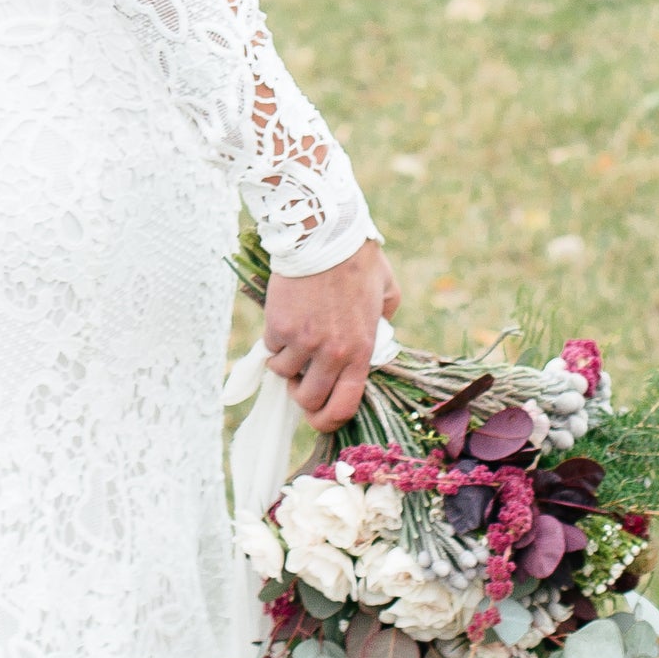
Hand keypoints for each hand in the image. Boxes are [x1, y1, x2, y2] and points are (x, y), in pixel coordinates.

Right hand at [262, 236, 398, 435]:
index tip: (320, 417)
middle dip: (302, 395)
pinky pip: (271, 349)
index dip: (329, 421)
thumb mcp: (388, 295)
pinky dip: (274, 341)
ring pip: (284, 375)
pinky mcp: (279, 327)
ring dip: (286, 365)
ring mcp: (304, 342)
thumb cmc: (359, 261)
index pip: (344, 407)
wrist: (325, 236)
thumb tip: (376, 334)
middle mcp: (333, 354)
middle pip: (309, 400)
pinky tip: (284, 321)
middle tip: (301, 380)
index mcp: (362, 351)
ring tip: (293, 343)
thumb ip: (383, 322)